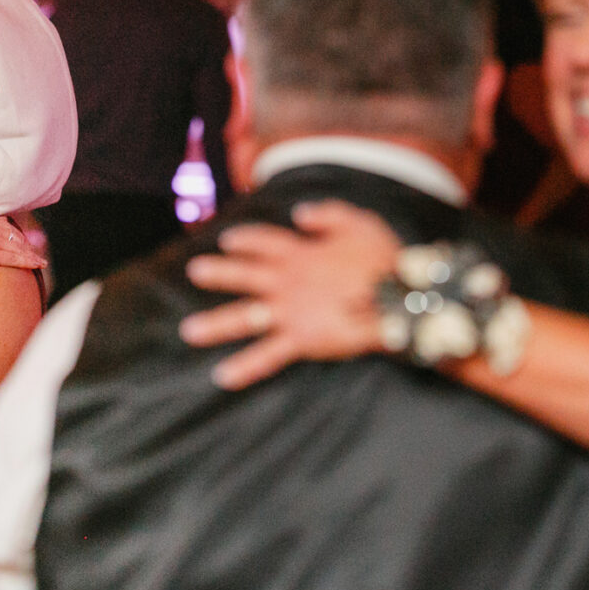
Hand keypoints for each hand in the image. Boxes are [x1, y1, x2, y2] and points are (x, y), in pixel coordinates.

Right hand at [0, 213, 46, 280]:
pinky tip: (39, 264)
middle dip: (25, 244)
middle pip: (15, 234)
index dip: (14, 234)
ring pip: (18, 246)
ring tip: (39, 261)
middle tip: (32, 253)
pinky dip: (30, 261)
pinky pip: (17, 258)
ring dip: (31, 254)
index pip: (5, 224)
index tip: (20, 241)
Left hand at [178, 200, 400, 388]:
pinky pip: (267, 356)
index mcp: (299, 252)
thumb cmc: (385, 259)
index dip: (245, 239)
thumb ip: (327, 214)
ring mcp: (289, 311)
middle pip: (243, 274)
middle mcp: (286, 280)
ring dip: (215, 325)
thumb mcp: (359, 222)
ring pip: (244, 317)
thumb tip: (300, 213)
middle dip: (218, 273)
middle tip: (194, 271)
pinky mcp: (301, 339)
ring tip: (189, 331)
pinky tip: (222, 376)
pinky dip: (244, 367)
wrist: (399, 297)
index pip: (264, 241)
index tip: (227, 240)